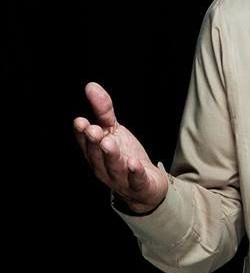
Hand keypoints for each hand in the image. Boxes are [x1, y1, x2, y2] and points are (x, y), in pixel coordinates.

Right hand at [73, 81, 168, 213]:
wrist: (146, 185)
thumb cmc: (124, 155)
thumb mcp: (113, 130)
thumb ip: (102, 110)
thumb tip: (90, 86)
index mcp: (95, 153)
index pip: (85, 142)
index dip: (82, 133)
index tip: (81, 122)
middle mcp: (104, 167)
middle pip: (97, 155)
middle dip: (94, 143)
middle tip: (94, 130)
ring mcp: (120, 178)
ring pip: (113, 168)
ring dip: (111, 156)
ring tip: (109, 143)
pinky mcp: (139, 186)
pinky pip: (136, 181)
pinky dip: (134, 173)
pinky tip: (134, 163)